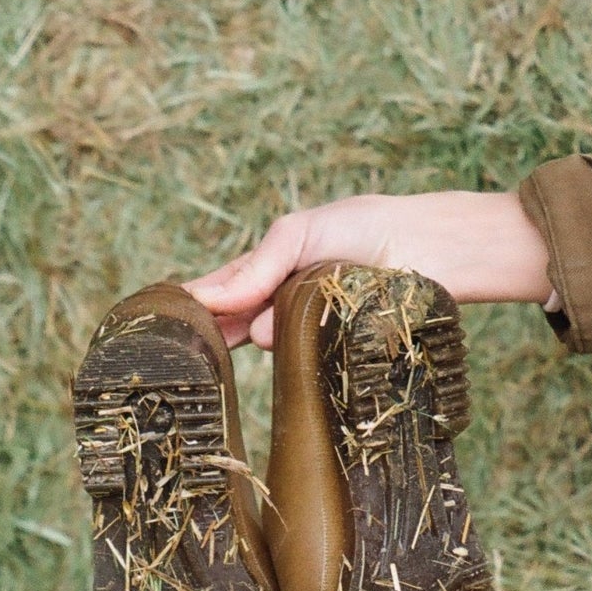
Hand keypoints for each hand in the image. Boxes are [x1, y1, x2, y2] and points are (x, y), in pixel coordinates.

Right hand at [184, 191, 552, 347]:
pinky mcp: (337, 353)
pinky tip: (273, 348)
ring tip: (233, 339)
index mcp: (271, 273)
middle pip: (237, 326)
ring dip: (251, 340)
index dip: (194, 309)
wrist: (431, 245)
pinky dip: (287, 356)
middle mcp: (286, 306)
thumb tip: (218, 307)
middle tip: (180, 348)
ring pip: (269, 343)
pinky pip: (304, 363)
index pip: (221, 293)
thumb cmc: (365, 227)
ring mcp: (310, 332)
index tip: (159, 324)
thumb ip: (258, 267)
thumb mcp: (299, 235)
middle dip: (211, 336)